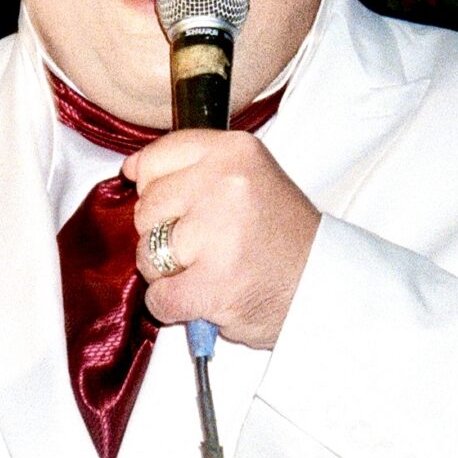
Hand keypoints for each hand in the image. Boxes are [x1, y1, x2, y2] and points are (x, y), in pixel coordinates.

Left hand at [125, 130, 319, 350]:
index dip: (156, 189)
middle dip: (165, 234)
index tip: (181, 205)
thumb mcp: (249, 177)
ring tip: (211, 270)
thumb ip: (192, 168)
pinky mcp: (212, 285)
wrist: (324, 287)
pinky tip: (206, 297)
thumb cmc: (282, 237)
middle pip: (145, 208)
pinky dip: (175, 306)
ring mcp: (218, 235)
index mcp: (233, 152)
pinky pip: (158, 297)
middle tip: (209, 245)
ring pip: (146, 254)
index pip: (153, 160)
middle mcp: (226, 184)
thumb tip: (132, 169)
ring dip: (170, 272)